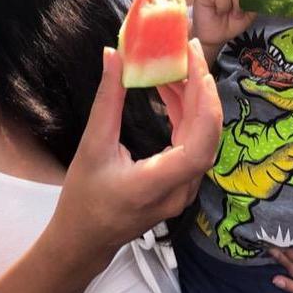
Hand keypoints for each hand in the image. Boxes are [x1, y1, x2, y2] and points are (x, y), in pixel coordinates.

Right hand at [58, 40, 221, 259]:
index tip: (194, 62)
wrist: (85, 239)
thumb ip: (107, 101)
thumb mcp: (92, 147)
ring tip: (177, 67)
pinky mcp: (181, 184)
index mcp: (158, 183)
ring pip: (203, 138)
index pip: (200, 140)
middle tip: (187, 52)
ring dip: (194, 101)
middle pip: (207, 134)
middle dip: (201, 89)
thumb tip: (114, 56)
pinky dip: (186, 116)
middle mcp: (181, 189)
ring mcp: (185, 189)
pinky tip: (172, 93)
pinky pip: (193, 145)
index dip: (204, 98)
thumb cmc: (84, 198)